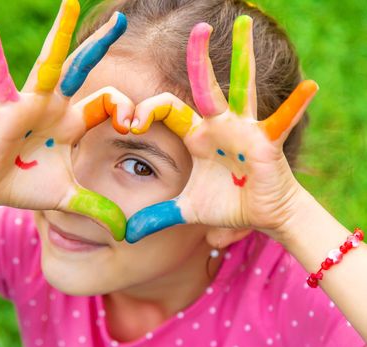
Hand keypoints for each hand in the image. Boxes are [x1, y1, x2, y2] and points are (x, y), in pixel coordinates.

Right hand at [0, 0, 133, 239]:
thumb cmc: (25, 185)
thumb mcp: (68, 197)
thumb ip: (97, 209)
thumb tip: (123, 233)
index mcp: (74, 122)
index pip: (109, 103)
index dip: (127, 110)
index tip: (133, 125)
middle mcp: (56, 106)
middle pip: (83, 70)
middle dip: (102, 45)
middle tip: (122, 19)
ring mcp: (31, 103)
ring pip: (50, 64)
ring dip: (60, 34)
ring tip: (70, 2)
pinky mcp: (6, 108)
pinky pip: (1, 81)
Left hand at [126, 15, 317, 243]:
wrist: (260, 215)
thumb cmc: (227, 204)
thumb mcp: (186, 210)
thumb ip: (157, 217)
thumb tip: (126, 235)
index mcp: (196, 134)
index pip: (166, 109)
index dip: (144, 111)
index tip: (127, 123)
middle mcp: (218, 124)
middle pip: (204, 84)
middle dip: (199, 56)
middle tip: (198, 27)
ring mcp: (243, 128)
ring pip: (241, 87)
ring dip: (243, 57)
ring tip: (244, 23)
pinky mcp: (265, 142)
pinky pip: (281, 121)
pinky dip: (294, 107)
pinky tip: (310, 87)